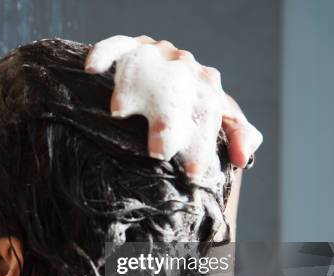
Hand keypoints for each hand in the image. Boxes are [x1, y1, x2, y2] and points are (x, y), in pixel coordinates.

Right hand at [85, 35, 262, 176]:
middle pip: (177, 92)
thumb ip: (238, 134)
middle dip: (168, 120)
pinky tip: (93, 68)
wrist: (167, 72)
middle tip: (160, 151)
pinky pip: (116, 45)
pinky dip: (104, 53)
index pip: (208, 114)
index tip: (191, 172)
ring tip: (120, 112)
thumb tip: (241, 158)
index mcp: (208, 87)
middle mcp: (184, 68)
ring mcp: (156, 55)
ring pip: (144, 67)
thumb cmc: (191, 107)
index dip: (201, 143)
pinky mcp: (129, 47)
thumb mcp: (217, 121)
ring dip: (131, 87)